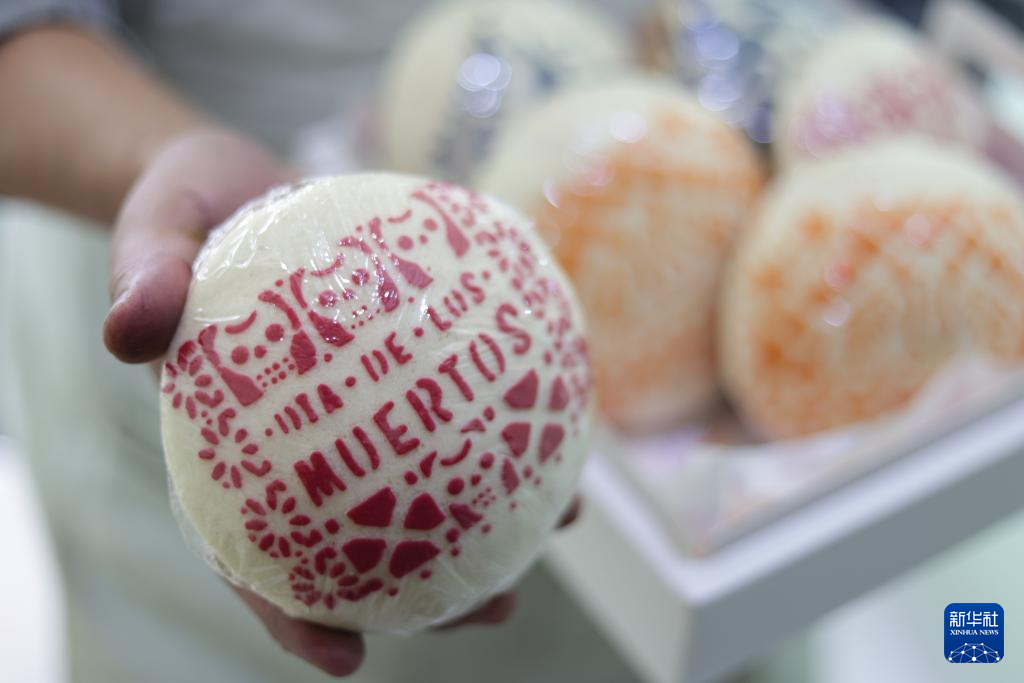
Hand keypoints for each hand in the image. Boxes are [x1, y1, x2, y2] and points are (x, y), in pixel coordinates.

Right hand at [101, 127, 583, 676]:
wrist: (236, 182)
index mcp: (234, 445)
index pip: (254, 551)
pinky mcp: (403, 358)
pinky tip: (561, 413)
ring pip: (426, 478)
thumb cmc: (189, 215)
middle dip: (432, 586)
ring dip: (498, 512)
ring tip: (566, 523)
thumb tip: (129, 333)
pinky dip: (505, 412)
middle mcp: (306, 440)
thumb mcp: (153, 226)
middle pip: (364, 539)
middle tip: (494, 607)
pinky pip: (457, 395)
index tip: (347, 657)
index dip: (293, 613)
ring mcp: (361, 406)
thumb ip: (142, 272)